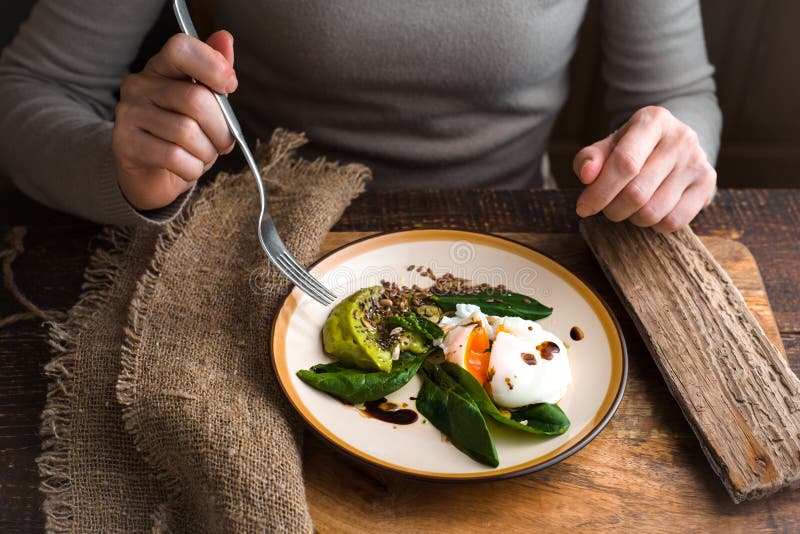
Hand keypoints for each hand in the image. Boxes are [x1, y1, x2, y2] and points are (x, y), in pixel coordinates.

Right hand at [112, 30, 236, 210]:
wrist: (151, 175)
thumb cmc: (184, 137)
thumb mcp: (205, 105)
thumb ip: (215, 73)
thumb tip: (225, 38)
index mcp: (161, 67)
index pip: (181, 48)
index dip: (212, 66)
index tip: (230, 87)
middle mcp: (139, 84)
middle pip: (195, 99)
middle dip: (221, 129)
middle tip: (224, 143)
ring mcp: (128, 113)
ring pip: (186, 132)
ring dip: (207, 152)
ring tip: (204, 155)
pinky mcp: (124, 143)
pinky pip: (173, 156)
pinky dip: (192, 168)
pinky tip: (189, 167)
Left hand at [572, 106, 715, 232]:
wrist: (673, 144)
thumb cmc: (632, 147)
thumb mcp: (608, 146)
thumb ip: (590, 158)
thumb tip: (586, 175)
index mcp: (652, 120)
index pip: (624, 163)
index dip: (599, 192)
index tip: (583, 208)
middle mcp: (680, 137)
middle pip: (636, 193)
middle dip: (612, 209)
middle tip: (607, 207)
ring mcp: (697, 161)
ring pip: (653, 211)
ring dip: (632, 218)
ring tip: (628, 207)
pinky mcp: (708, 182)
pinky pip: (674, 221)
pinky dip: (654, 225)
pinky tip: (650, 211)